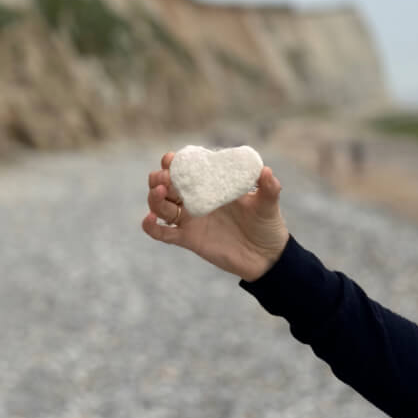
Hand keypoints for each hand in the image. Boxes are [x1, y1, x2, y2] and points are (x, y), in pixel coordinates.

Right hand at [142, 151, 289, 281]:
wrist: (267, 257)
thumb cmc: (266, 225)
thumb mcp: (268, 203)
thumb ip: (268, 187)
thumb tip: (266, 171)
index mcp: (209, 185)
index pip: (184, 169)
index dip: (173, 162)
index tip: (172, 160)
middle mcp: (194, 200)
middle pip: (163, 184)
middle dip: (158, 178)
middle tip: (166, 179)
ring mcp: (189, 220)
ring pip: (159, 206)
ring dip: (154, 198)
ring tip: (160, 192)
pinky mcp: (187, 239)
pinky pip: (162, 233)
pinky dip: (150, 227)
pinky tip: (149, 219)